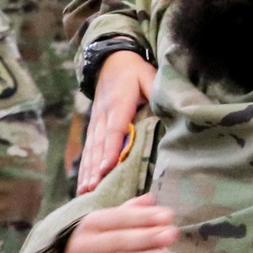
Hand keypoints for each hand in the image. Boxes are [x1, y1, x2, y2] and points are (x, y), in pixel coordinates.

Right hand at [57, 193, 177, 252]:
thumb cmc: (94, 247)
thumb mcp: (106, 227)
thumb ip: (128, 212)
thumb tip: (151, 198)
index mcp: (89, 224)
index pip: (119, 217)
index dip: (144, 216)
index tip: (169, 216)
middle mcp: (82, 245)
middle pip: (118, 240)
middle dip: (147, 236)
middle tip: (173, 234)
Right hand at [77, 50, 156, 192]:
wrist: (110, 60)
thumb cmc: (134, 71)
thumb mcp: (148, 76)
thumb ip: (156, 92)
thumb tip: (168, 109)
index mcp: (118, 104)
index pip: (114, 130)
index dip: (111, 150)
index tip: (107, 168)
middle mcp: (103, 116)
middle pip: (99, 145)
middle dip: (95, 168)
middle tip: (93, 189)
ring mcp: (96, 122)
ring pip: (91, 150)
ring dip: (88, 171)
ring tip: (85, 191)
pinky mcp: (94, 127)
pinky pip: (89, 149)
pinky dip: (86, 167)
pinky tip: (83, 184)